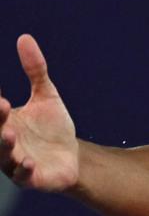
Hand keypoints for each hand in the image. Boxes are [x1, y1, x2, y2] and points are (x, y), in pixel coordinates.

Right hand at [0, 35, 79, 191]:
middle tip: (1, 106)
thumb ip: (35, 70)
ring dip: (4, 145)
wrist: (73, 158)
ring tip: (8, 134)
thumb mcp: (46, 96)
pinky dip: (24, 169)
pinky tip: (27, 162)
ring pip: (4, 154)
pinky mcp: (31, 177)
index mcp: (3, 121)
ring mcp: (15, 161)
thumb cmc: (52, 128)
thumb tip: (24, 37)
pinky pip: (24, 176)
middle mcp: (3, 141)